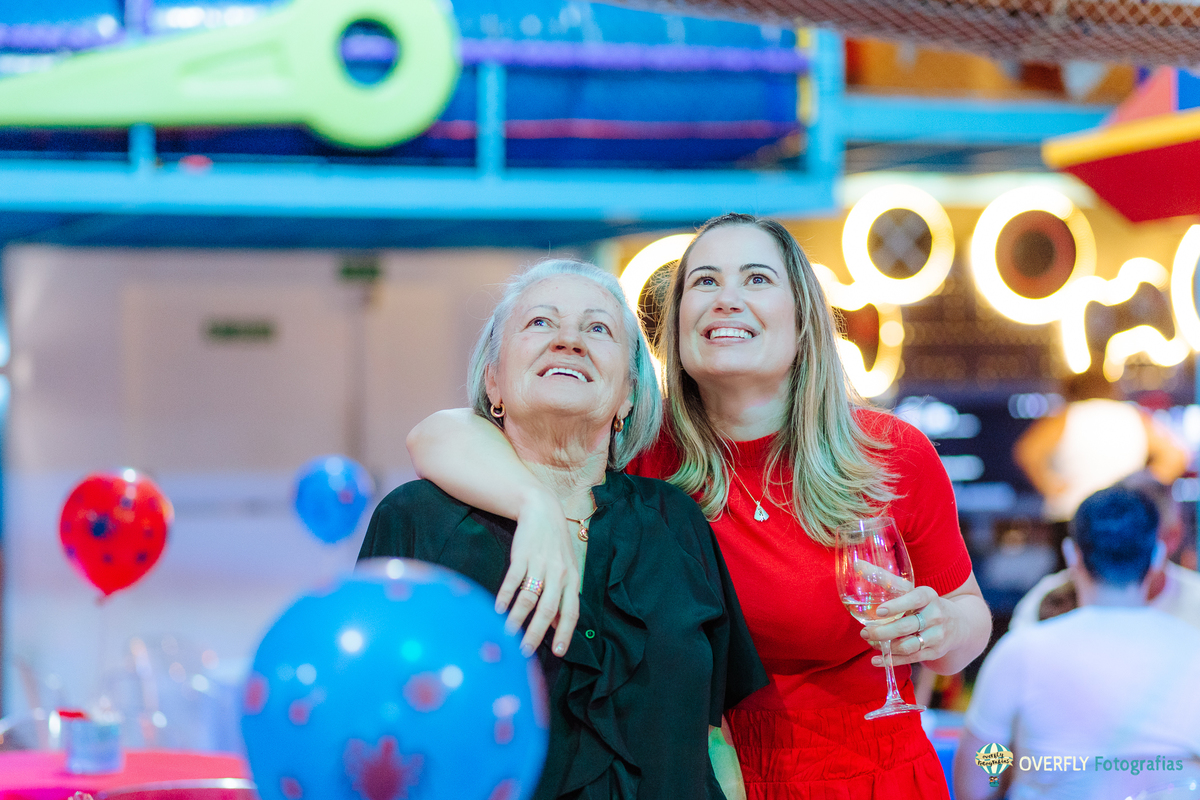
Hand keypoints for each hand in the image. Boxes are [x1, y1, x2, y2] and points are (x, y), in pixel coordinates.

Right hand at [495, 490, 579, 656]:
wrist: (542, 510)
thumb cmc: (555, 545)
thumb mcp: (566, 569)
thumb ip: (563, 597)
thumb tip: (558, 627)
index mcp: (572, 579)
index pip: (571, 612)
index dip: (565, 633)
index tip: (557, 653)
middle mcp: (559, 574)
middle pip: (548, 609)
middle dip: (536, 633)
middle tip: (524, 652)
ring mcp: (540, 564)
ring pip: (529, 597)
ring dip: (517, 618)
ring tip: (506, 634)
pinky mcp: (523, 555)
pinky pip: (513, 580)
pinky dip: (505, 596)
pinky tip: (498, 609)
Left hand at [861, 585, 953, 666]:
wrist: (958, 624)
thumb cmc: (924, 603)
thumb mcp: (911, 589)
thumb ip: (885, 579)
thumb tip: (856, 564)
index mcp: (929, 596)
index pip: (914, 599)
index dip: (897, 605)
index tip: (879, 611)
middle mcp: (936, 616)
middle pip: (907, 627)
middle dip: (883, 631)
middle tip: (865, 632)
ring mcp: (937, 636)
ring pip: (909, 645)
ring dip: (887, 647)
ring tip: (871, 642)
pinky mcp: (934, 652)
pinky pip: (911, 658)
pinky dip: (892, 660)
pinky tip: (876, 660)